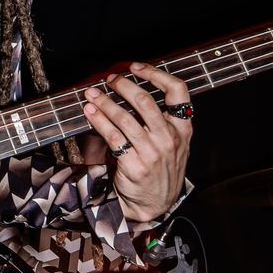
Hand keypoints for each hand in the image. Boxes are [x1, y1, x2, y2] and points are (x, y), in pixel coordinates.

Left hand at [82, 61, 191, 223]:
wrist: (154, 204)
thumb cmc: (160, 170)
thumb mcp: (173, 145)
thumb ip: (160, 121)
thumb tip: (129, 92)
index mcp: (183, 129)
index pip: (178, 91)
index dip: (157, 74)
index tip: (137, 67)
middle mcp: (169, 138)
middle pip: (145, 101)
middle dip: (123, 85)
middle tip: (109, 79)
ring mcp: (152, 152)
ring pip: (124, 117)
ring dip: (104, 102)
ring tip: (91, 94)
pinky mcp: (134, 165)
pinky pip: (112, 136)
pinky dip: (98, 121)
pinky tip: (89, 113)